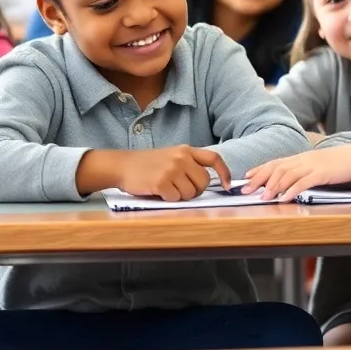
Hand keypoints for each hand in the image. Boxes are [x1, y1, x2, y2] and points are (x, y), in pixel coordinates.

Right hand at [117, 146, 231, 201]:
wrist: (122, 165)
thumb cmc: (148, 164)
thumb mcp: (171, 156)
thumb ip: (189, 164)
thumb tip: (209, 182)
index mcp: (186, 150)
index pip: (214, 158)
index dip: (224, 173)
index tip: (227, 185)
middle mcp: (181, 158)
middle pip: (203, 182)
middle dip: (196, 190)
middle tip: (181, 190)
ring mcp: (171, 170)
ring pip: (190, 193)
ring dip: (180, 196)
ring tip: (167, 188)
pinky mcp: (161, 183)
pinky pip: (175, 199)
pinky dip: (168, 199)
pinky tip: (158, 192)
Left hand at [242, 144, 350, 201]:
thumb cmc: (339, 162)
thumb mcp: (318, 164)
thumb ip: (304, 170)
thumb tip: (291, 181)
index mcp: (301, 157)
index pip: (275, 162)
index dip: (259, 169)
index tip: (246, 177)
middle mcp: (303, 159)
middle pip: (276, 167)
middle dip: (259, 179)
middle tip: (246, 190)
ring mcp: (312, 165)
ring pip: (287, 174)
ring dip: (273, 187)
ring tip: (263, 198)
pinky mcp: (322, 173)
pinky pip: (304, 182)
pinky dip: (292, 190)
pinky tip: (284, 198)